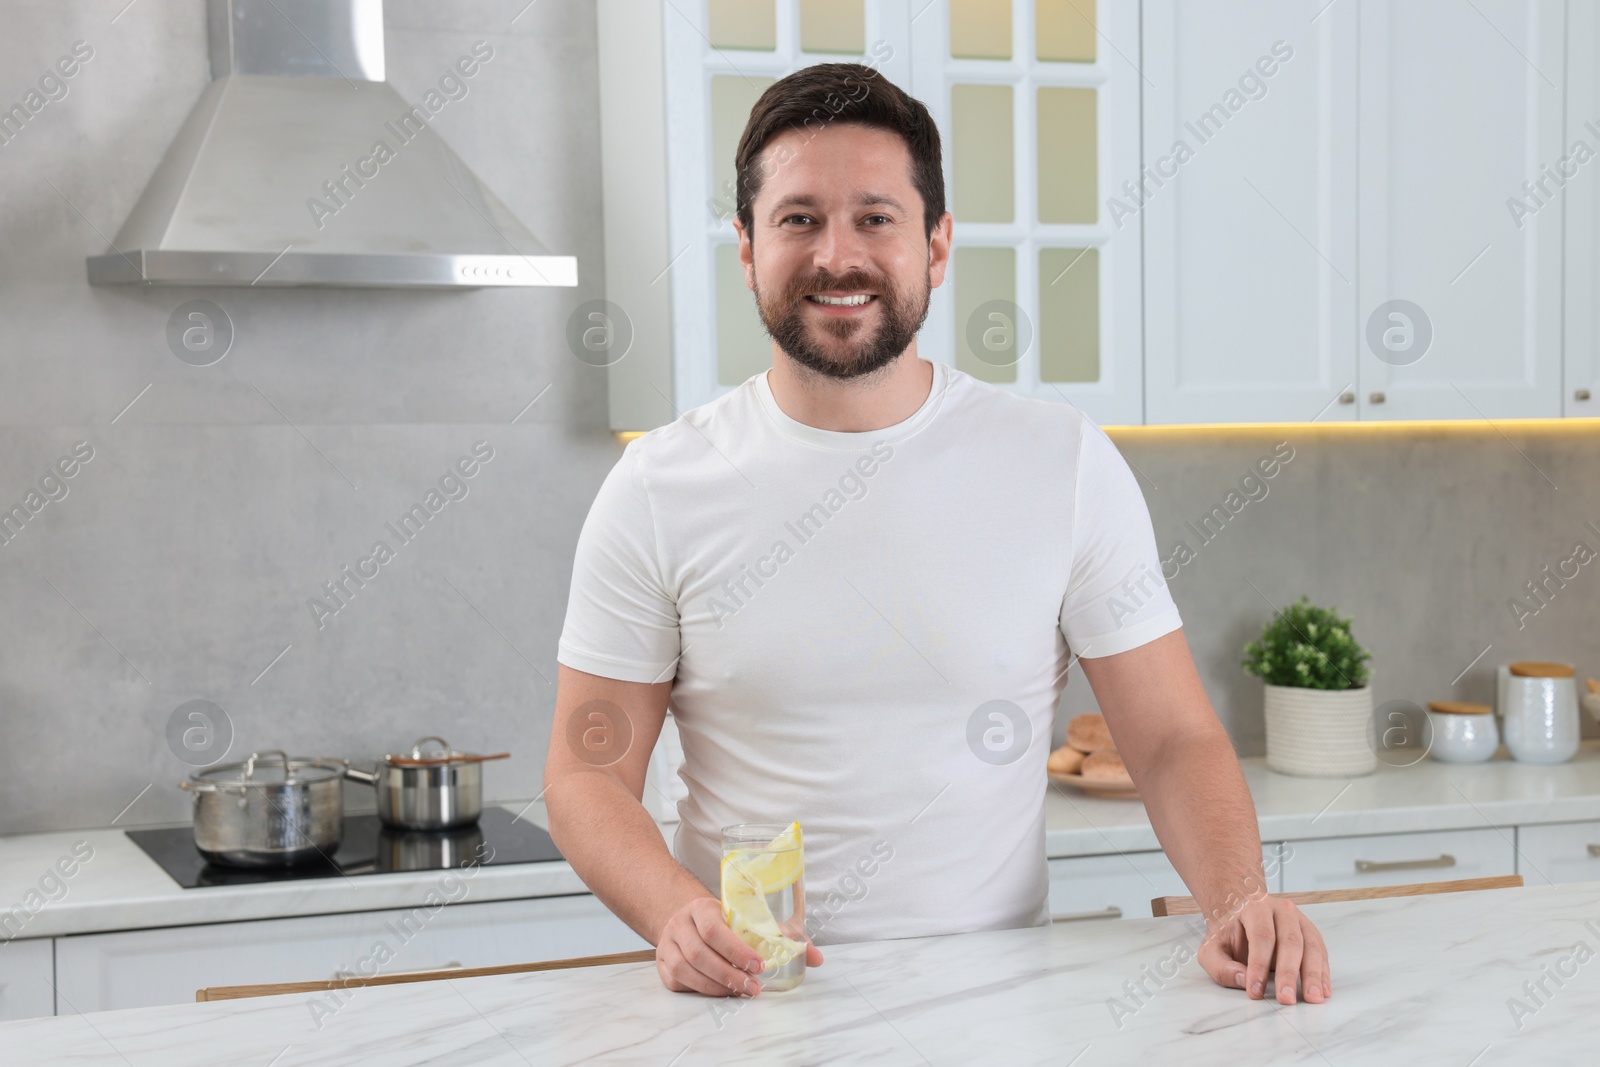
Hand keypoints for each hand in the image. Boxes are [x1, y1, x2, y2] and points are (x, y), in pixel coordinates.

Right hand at [654, 896, 824, 995]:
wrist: (688, 916)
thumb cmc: (726, 920)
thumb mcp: (751, 918)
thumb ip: (784, 936)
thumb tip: (817, 958)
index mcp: (702, 908)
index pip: (715, 929)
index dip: (736, 950)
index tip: (759, 965)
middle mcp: (680, 924)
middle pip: (700, 953)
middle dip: (729, 974)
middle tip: (753, 988)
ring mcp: (668, 944)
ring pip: (686, 970)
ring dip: (714, 986)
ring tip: (739, 992)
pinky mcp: (662, 963)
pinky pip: (676, 981)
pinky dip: (698, 990)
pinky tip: (719, 992)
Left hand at [1197, 895, 1329, 1003]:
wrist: (1241, 910)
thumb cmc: (1228, 932)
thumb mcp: (1212, 948)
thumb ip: (1221, 966)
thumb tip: (1243, 980)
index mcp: (1254, 907)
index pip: (1261, 936)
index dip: (1259, 964)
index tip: (1255, 990)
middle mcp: (1281, 910)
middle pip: (1290, 941)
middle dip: (1288, 973)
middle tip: (1286, 999)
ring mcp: (1299, 921)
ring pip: (1311, 946)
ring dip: (1313, 975)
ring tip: (1312, 998)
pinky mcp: (1311, 934)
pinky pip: (1321, 953)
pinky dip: (1322, 973)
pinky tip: (1322, 991)